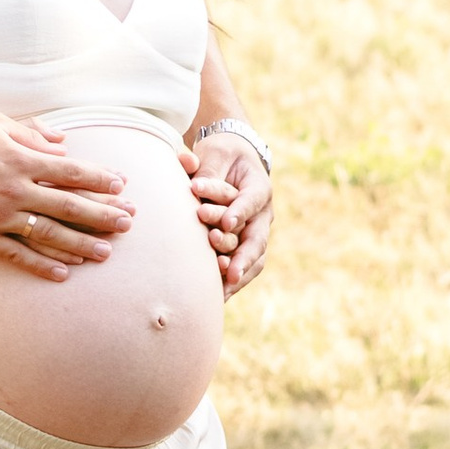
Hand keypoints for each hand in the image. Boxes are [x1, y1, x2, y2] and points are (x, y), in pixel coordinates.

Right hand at [0, 113, 132, 278]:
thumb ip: (31, 131)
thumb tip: (63, 144)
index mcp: (19, 157)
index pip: (70, 171)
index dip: (99, 179)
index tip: (121, 186)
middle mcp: (13, 188)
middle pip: (68, 206)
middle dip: (102, 214)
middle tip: (128, 222)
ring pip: (48, 234)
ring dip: (80, 244)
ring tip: (105, 252)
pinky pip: (17, 254)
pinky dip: (41, 265)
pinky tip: (63, 273)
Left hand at [188, 131, 271, 292]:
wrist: (234, 162)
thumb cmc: (222, 155)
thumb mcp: (216, 153)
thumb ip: (205, 168)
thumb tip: (187, 168)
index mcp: (258, 186)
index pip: (251, 200)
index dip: (240, 212)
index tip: (226, 223)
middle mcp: (262, 213)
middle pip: (257, 238)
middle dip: (242, 255)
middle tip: (224, 265)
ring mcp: (256, 231)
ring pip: (254, 256)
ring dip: (238, 269)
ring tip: (223, 281)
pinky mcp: (245, 245)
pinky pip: (246, 266)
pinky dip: (234, 281)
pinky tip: (220, 295)